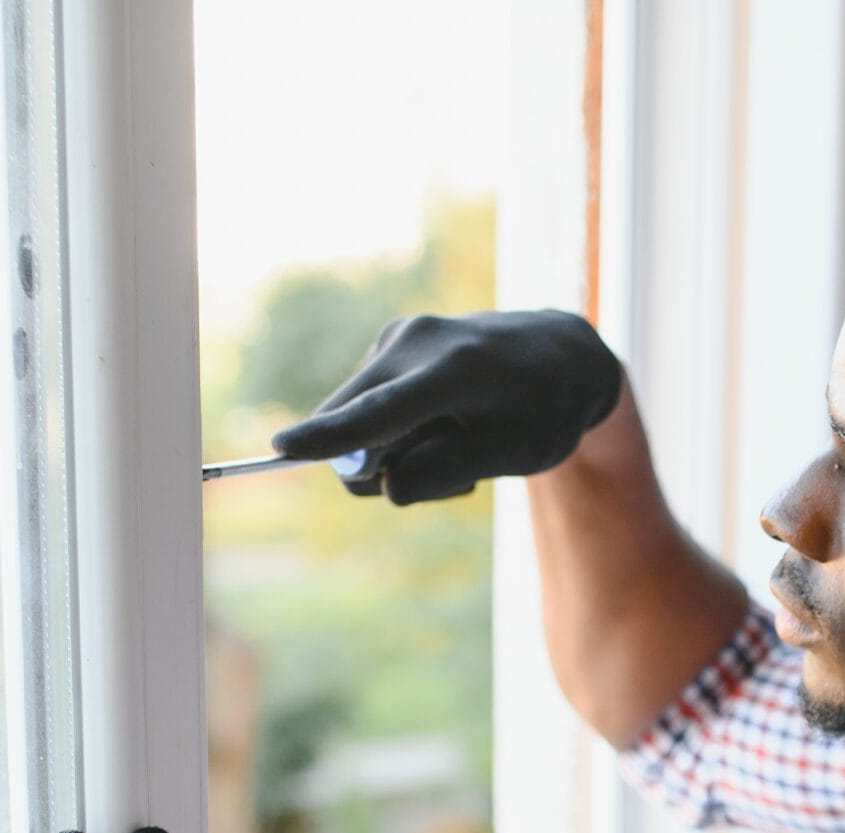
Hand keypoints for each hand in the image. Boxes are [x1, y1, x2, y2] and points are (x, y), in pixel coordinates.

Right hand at [269, 309, 622, 504]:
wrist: (561, 351)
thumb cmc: (548, 410)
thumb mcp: (519, 454)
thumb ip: (450, 470)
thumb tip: (382, 484)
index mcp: (456, 371)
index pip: (382, 411)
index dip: (332, 436)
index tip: (283, 449)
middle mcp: (416, 342)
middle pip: (353, 425)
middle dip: (384, 469)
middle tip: (460, 478)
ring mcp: (397, 338)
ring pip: (358, 425)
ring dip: (397, 453)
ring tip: (461, 442)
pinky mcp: (388, 344)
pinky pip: (367, 410)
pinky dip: (398, 431)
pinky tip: (446, 420)